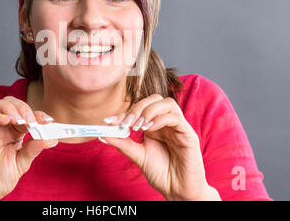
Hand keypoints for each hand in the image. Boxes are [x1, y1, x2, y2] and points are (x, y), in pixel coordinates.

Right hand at [0, 96, 56, 200]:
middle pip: (11, 103)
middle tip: (32, 121)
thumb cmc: (0, 177)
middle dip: (24, 109)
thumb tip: (52, 139)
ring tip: (20, 120)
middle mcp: (1, 126)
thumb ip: (34, 149)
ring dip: (10, 108)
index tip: (48, 120)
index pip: (26, 115)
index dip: (38, 115)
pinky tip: (5, 121)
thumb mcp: (22, 163)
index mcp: (14, 131)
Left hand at [101, 94, 220, 200]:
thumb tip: (103, 135)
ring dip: (149, 111)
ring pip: (167, 103)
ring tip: (138, 127)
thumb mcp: (138, 156)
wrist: (178, 191)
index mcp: (155, 125)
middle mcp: (166, 123)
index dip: (123, 112)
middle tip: (126, 124)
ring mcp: (178, 127)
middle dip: (137, 108)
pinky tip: (150, 130)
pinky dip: (160, 120)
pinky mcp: (189, 134)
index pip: (140, 109)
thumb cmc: (161, 174)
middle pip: (154, 99)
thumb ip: (123, 144)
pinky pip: (175, 117)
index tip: (109, 121)